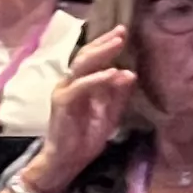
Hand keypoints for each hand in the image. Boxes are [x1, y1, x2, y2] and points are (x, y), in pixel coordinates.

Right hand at [22, 25, 136, 192]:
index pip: (93, 58)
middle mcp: (70, 82)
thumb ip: (118, 94)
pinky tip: (112, 73)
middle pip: (86, 55)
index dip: (106, 44)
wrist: (68, 160)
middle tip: (121, 32)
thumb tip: (130, 73)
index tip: (123, 32)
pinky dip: (97, 78)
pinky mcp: (62, 102)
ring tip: (118, 43)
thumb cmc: (86, 138)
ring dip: (101, 53)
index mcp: (80, 84)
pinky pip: (81, 86)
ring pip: (82, 65)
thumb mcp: (109, 114)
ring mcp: (64, 90)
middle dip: (104, 42)